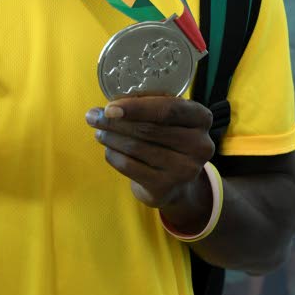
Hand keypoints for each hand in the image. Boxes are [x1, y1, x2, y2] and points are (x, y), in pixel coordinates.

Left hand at [86, 97, 214, 209]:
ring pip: (137, 147)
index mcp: (201, 118)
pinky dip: (113, 155)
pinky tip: (108, 149)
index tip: (110, 107)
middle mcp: (199, 144)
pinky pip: (130, 167)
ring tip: (99, 132)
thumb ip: (146, 107)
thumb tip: (106, 108)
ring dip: (111, 137)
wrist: (176, 182)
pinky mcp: (166, 187)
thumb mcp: (168, 119)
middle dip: (115, 122)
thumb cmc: (167, 140)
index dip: (137, 107)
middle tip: (93, 116)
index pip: (168, 109)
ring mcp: (185, 169)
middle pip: (149, 129)